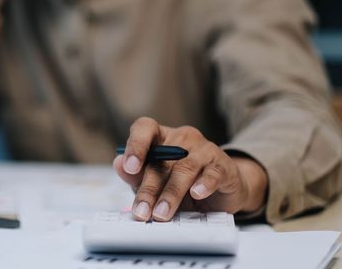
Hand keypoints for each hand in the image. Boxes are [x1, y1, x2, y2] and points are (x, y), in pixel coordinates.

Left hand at [113, 117, 267, 220]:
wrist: (221, 192)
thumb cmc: (181, 184)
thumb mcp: (154, 182)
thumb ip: (135, 175)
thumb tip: (118, 164)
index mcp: (160, 137)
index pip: (145, 128)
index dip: (136, 145)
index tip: (130, 167)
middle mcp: (182, 138)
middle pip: (162, 158)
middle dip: (149, 188)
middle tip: (142, 211)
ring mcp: (204, 149)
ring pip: (185, 168)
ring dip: (171, 193)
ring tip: (162, 213)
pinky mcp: (222, 166)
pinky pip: (213, 173)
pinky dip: (204, 184)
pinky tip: (196, 193)